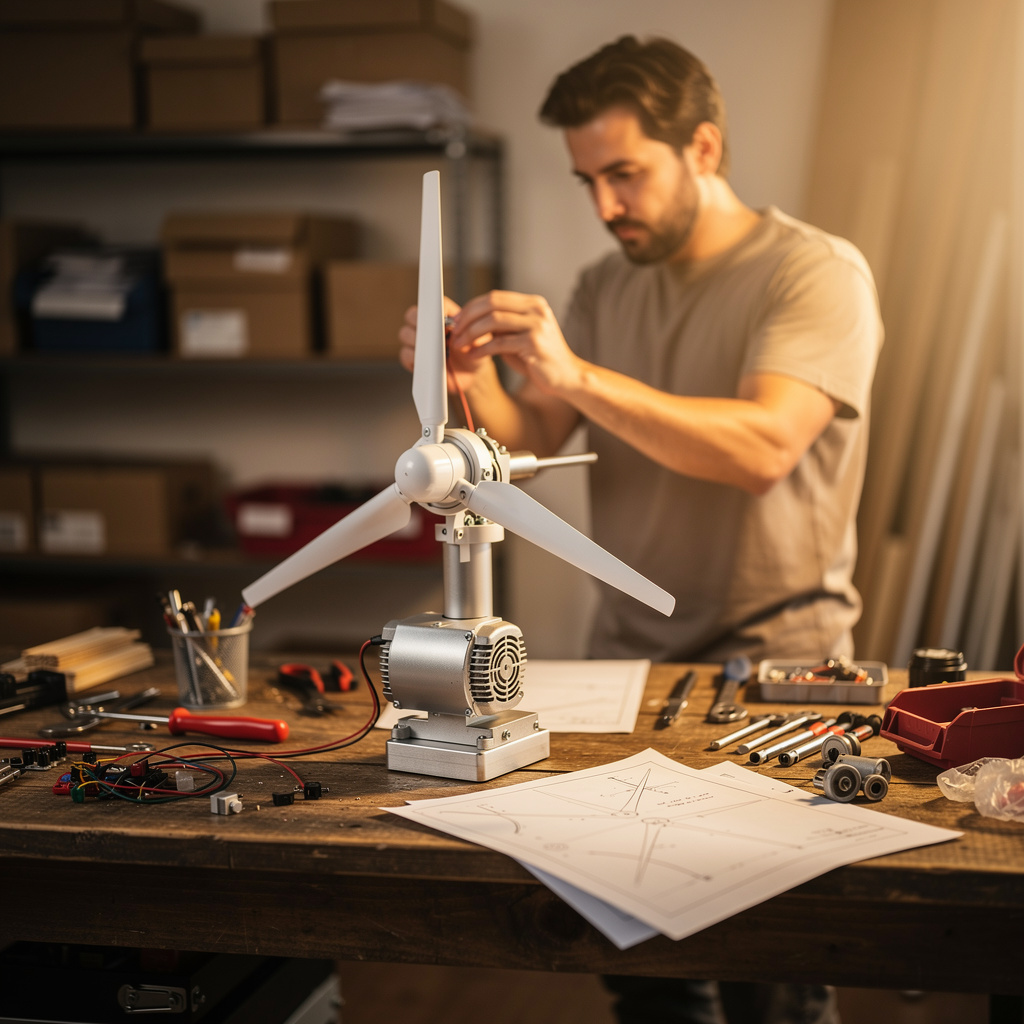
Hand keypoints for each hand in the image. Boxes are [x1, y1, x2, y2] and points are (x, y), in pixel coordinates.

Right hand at [399, 295, 490, 393]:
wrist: (471, 373)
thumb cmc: (474, 351)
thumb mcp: (478, 339)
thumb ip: (467, 331)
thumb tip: (450, 329)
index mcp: (441, 314)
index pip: (432, 304)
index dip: (434, 309)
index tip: (442, 318)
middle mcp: (426, 325)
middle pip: (412, 315)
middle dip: (420, 323)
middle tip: (432, 333)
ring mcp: (418, 341)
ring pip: (405, 333)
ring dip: (416, 340)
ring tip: (430, 349)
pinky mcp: (413, 359)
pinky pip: (405, 355)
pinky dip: (413, 357)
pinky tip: (425, 361)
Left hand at [447, 290, 583, 394]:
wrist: (566, 376)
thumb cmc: (539, 358)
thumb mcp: (519, 335)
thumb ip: (500, 326)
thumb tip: (470, 321)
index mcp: (533, 303)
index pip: (495, 296)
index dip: (472, 307)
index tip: (457, 320)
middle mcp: (536, 309)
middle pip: (492, 303)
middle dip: (468, 317)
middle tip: (455, 331)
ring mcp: (537, 325)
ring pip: (493, 321)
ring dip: (471, 333)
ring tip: (460, 344)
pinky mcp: (534, 343)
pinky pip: (500, 343)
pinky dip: (482, 349)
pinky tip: (473, 355)